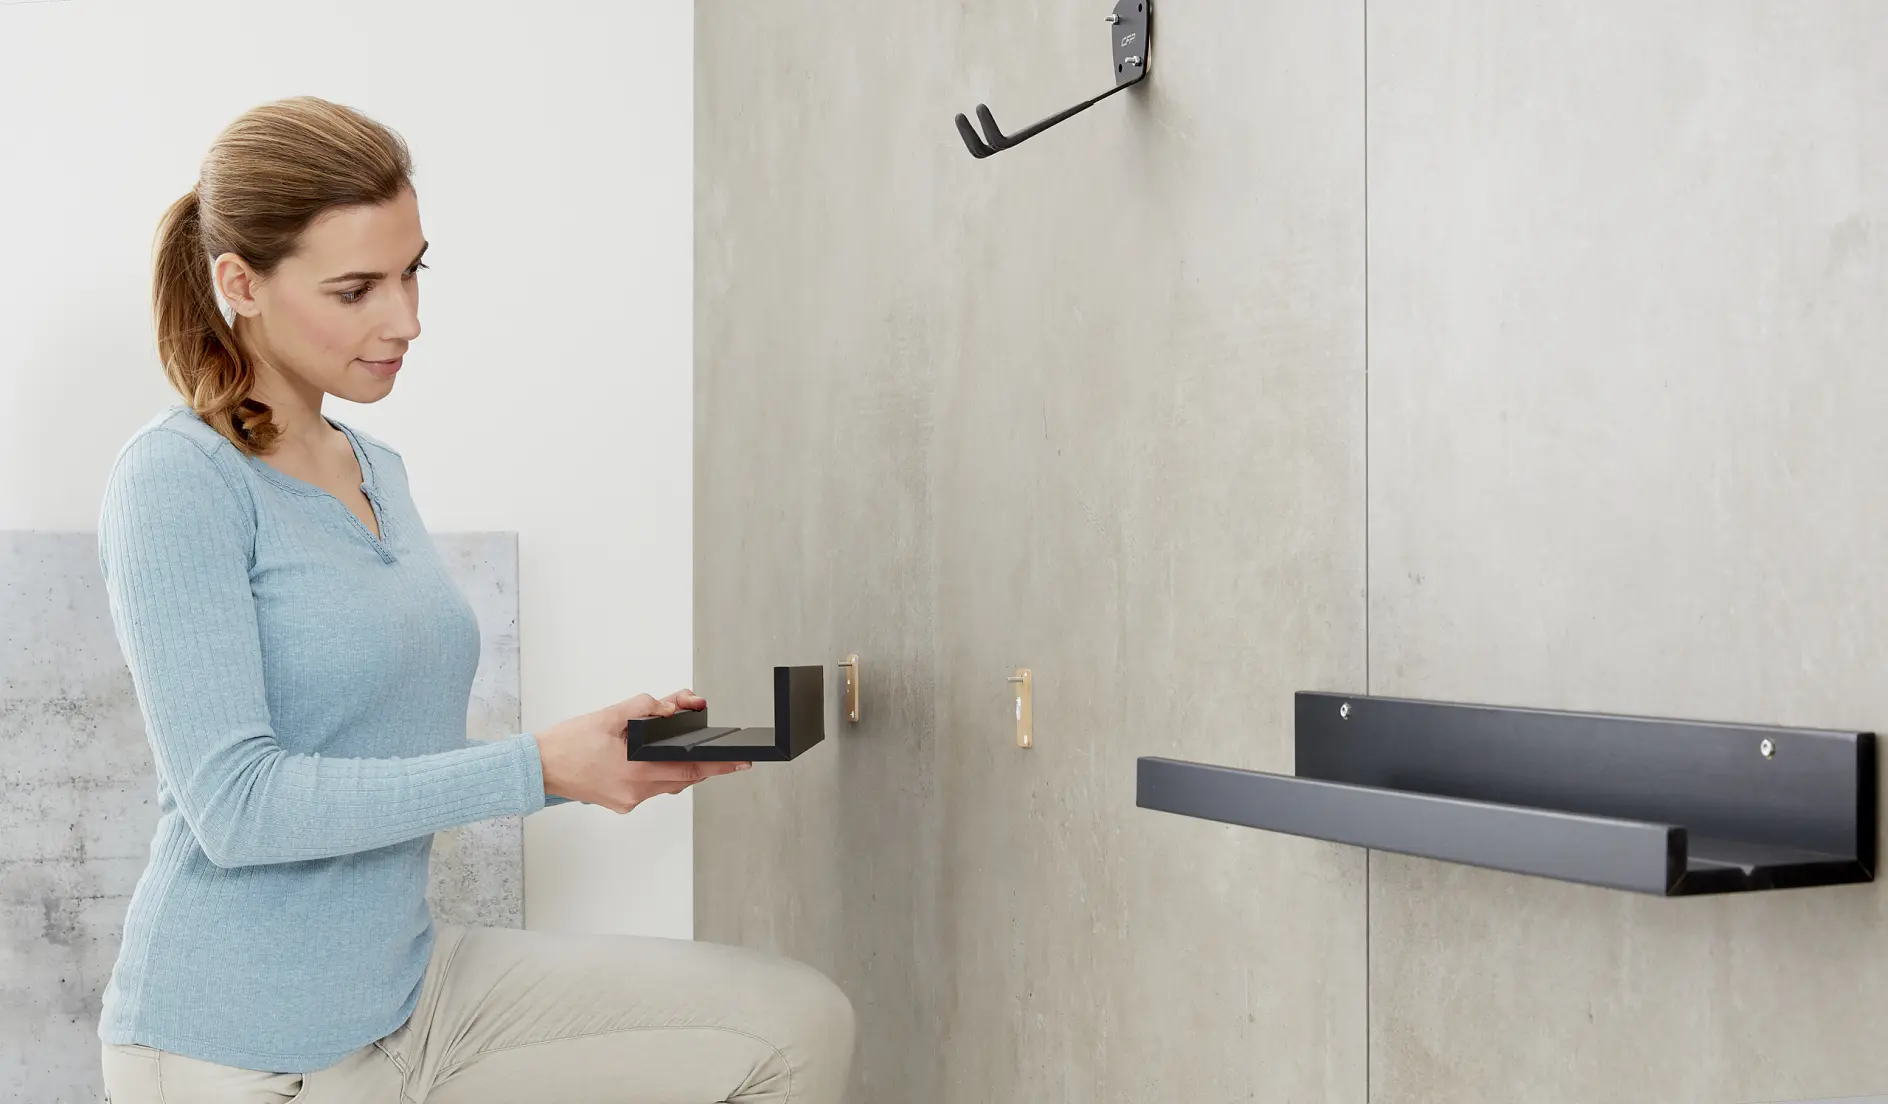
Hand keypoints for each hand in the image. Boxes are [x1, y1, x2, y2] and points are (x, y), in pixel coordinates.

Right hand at [534, 689, 749, 812]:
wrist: (536, 768)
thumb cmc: (566, 743)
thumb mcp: (608, 716)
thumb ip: (644, 708)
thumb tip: (672, 707)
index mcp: (635, 773)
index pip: (689, 770)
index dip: (718, 766)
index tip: (741, 763)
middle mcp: (634, 793)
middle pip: (682, 779)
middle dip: (703, 764)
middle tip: (724, 755)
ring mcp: (627, 801)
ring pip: (666, 784)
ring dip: (677, 767)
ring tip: (681, 748)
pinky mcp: (619, 803)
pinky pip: (649, 788)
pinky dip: (656, 773)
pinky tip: (652, 758)